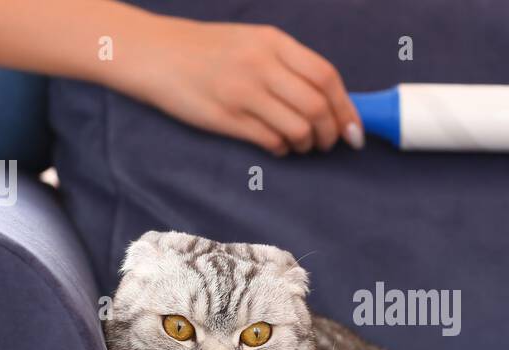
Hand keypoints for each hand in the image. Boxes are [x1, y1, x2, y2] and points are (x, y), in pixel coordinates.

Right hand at [118, 16, 363, 155]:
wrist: (154, 53)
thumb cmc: (207, 50)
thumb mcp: (252, 41)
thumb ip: (288, 63)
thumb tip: (329, 99)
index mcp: (273, 42)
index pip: (326, 77)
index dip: (347, 107)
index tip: (354, 128)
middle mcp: (262, 65)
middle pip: (318, 107)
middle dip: (332, 132)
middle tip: (328, 142)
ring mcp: (244, 93)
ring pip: (298, 128)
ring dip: (308, 143)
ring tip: (301, 143)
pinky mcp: (227, 118)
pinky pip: (271, 141)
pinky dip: (283, 148)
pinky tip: (278, 144)